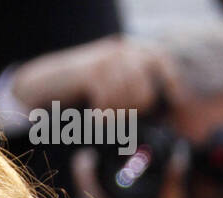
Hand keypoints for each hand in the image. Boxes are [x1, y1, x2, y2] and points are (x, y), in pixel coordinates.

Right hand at [11, 35, 188, 114]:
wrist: (45, 83)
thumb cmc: (78, 89)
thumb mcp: (108, 83)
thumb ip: (130, 88)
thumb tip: (155, 110)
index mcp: (129, 50)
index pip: (162, 62)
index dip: (171, 83)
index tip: (177, 103)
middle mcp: (122, 50)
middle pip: (146, 89)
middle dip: (136, 111)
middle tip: (118, 122)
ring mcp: (108, 60)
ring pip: (129, 96)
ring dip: (117, 116)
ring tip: (103, 122)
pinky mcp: (93, 72)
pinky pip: (110, 99)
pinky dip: (103, 114)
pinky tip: (94, 119)